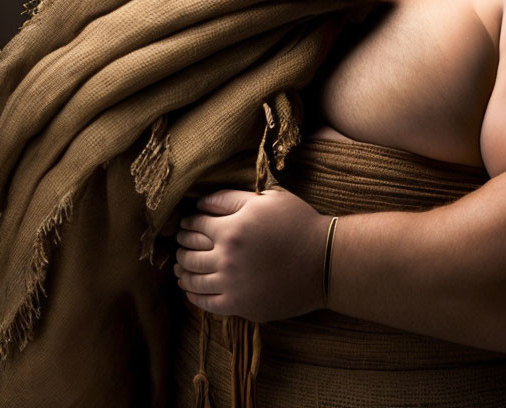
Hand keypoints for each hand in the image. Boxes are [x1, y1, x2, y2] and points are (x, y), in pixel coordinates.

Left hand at [174, 187, 330, 320]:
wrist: (324, 261)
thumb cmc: (299, 223)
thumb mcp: (268, 199)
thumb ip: (231, 198)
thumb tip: (202, 202)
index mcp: (232, 229)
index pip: (194, 225)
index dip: (188, 222)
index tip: (187, 222)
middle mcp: (227, 259)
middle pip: (188, 252)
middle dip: (181, 245)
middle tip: (181, 242)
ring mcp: (232, 285)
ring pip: (192, 279)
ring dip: (182, 270)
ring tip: (181, 265)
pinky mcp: (240, 306)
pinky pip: (206, 303)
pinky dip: (193, 294)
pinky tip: (191, 288)